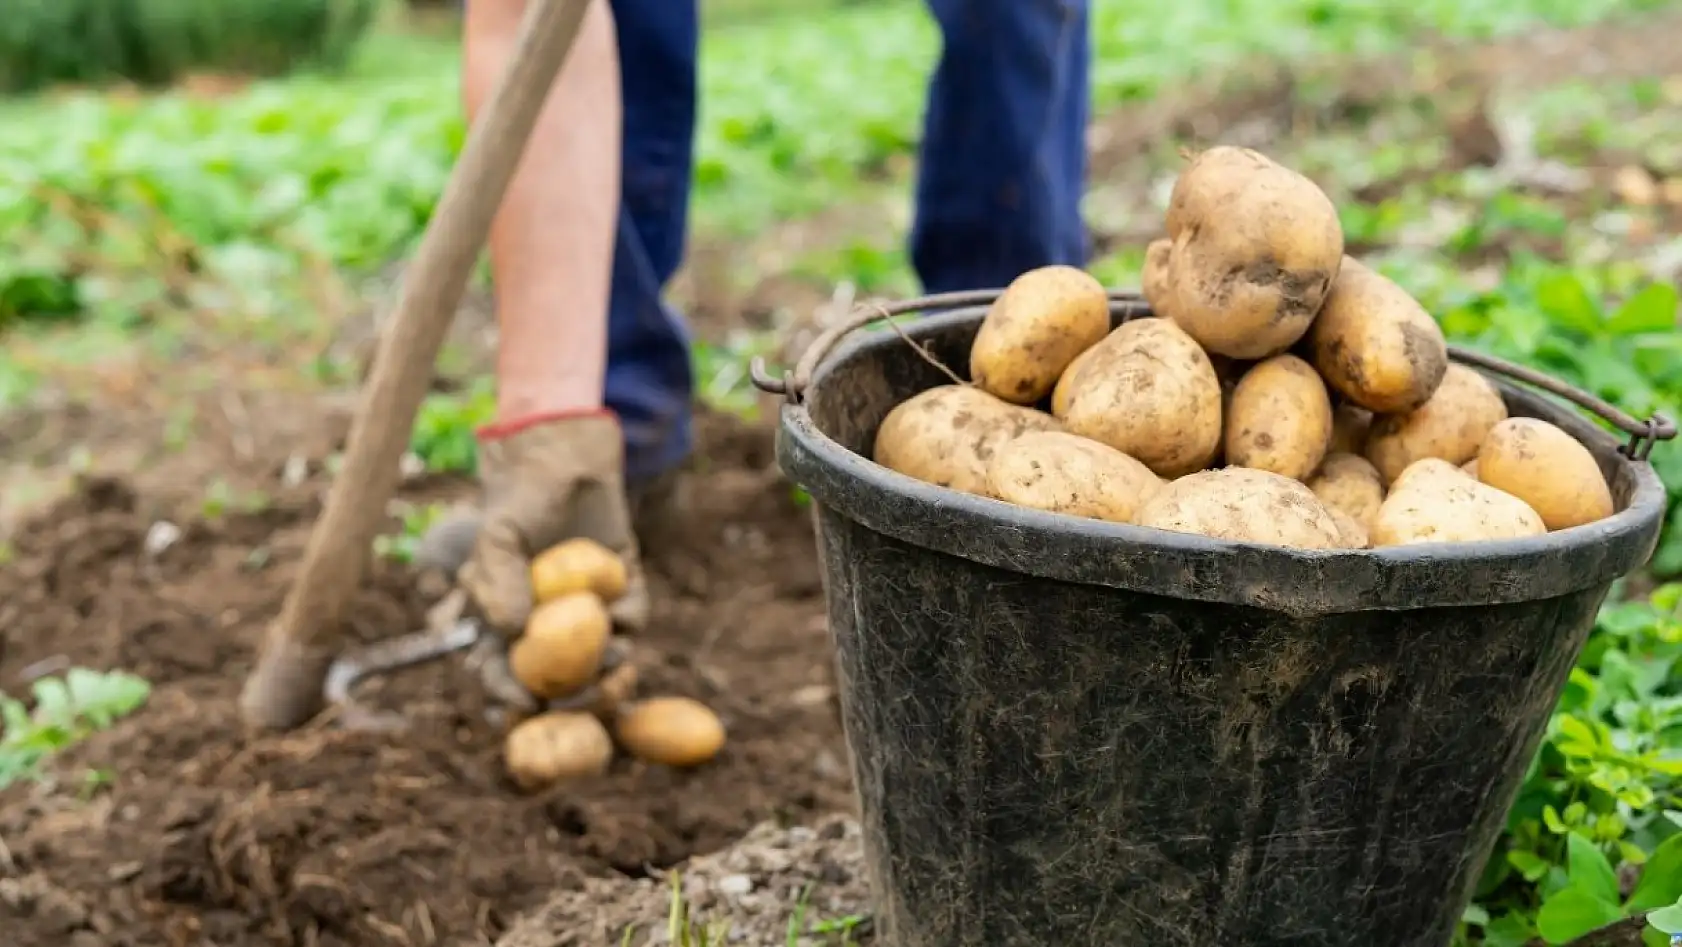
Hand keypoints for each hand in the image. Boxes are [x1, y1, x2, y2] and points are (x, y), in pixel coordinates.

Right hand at [416, 410, 649, 710]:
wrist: (567, 460)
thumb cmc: (521, 500)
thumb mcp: (498, 535)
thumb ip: (496, 580)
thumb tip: (510, 631)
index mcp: (504, 625)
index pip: (500, 674)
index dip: (508, 694)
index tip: (523, 702)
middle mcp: (548, 628)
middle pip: (556, 685)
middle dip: (569, 701)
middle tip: (581, 698)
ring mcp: (588, 615)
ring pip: (600, 664)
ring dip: (608, 672)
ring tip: (613, 665)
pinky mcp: (625, 595)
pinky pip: (632, 622)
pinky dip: (629, 624)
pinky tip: (620, 612)